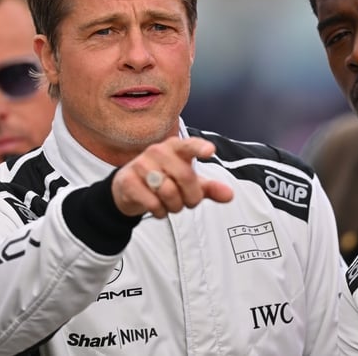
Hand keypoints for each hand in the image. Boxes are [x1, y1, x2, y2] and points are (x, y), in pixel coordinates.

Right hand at [111, 136, 233, 217]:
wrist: (129, 189)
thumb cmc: (164, 181)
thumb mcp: (189, 184)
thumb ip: (209, 188)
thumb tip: (229, 195)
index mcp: (176, 147)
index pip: (190, 145)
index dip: (200, 148)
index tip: (210, 151)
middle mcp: (158, 151)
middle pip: (185, 177)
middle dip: (191, 198)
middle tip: (187, 202)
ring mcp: (141, 164)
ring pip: (169, 192)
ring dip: (175, 206)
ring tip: (170, 204)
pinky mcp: (127, 180)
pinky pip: (152, 202)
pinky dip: (160, 211)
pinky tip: (157, 208)